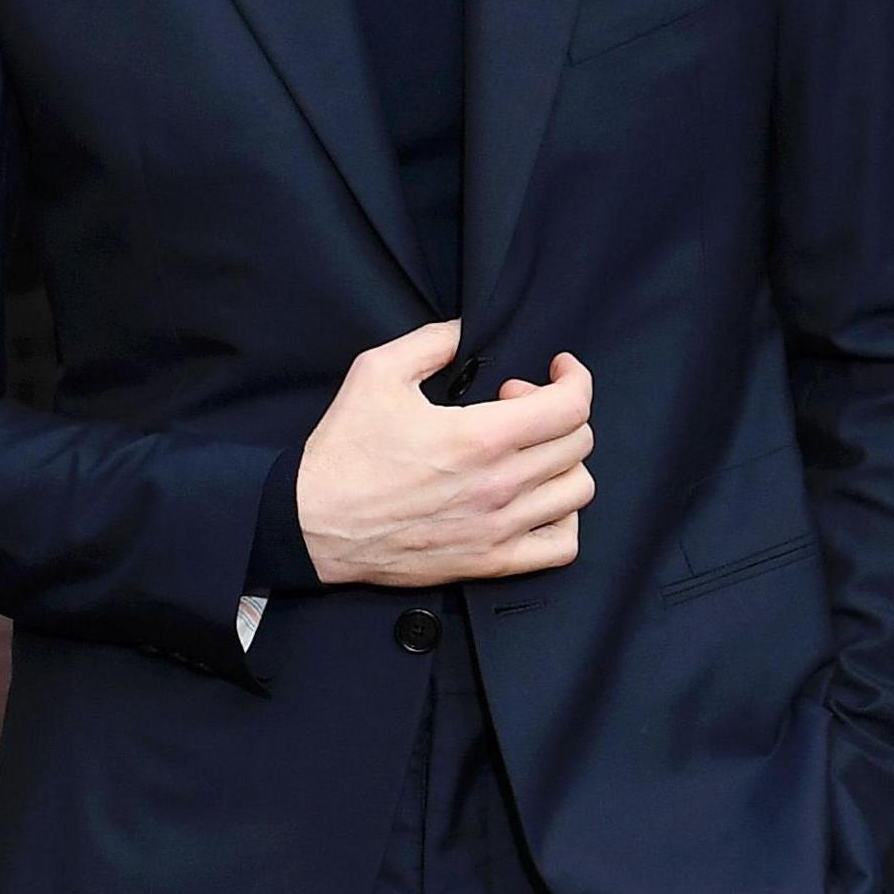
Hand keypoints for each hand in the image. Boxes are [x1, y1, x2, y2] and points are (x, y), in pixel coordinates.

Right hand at [296, 322, 594, 586]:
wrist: (314, 523)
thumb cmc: (344, 452)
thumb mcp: (377, 372)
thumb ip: (430, 342)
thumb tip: (463, 331)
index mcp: (480, 437)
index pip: (570, 406)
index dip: (575, 377)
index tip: (559, 367)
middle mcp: (500, 485)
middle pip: (578, 442)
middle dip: (559, 411)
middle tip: (518, 405)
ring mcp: (500, 529)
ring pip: (578, 490)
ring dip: (562, 461)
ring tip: (528, 451)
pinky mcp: (490, 562)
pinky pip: (561, 546)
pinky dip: (563, 518)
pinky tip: (537, 499)